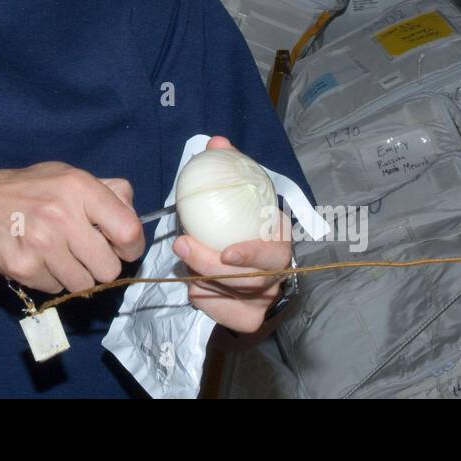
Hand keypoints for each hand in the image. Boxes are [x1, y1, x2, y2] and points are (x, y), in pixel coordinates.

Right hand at [0, 163, 144, 294]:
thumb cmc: (22, 190)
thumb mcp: (64, 175)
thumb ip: (104, 191)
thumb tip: (135, 217)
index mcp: (78, 186)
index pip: (129, 231)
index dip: (131, 246)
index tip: (121, 248)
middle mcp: (62, 214)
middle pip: (109, 268)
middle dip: (100, 265)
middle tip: (81, 252)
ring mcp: (42, 243)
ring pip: (85, 284)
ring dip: (74, 274)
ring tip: (55, 253)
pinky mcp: (24, 267)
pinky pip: (57, 289)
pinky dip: (50, 279)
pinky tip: (35, 258)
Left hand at [172, 135, 292, 332]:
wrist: (252, 262)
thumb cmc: (245, 223)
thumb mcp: (241, 194)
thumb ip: (231, 167)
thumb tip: (217, 142)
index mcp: (279, 243)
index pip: (274, 255)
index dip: (252, 255)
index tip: (226, 251)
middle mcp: (277, 276)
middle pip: (247, 281)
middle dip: (209, 265)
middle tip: (181, 245)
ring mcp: (263, 300)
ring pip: (230, 297)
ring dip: (201, 279)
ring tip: (182, 259)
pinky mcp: (247, 318)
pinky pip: (220, 312)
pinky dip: (203, 298)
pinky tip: (192, 284)